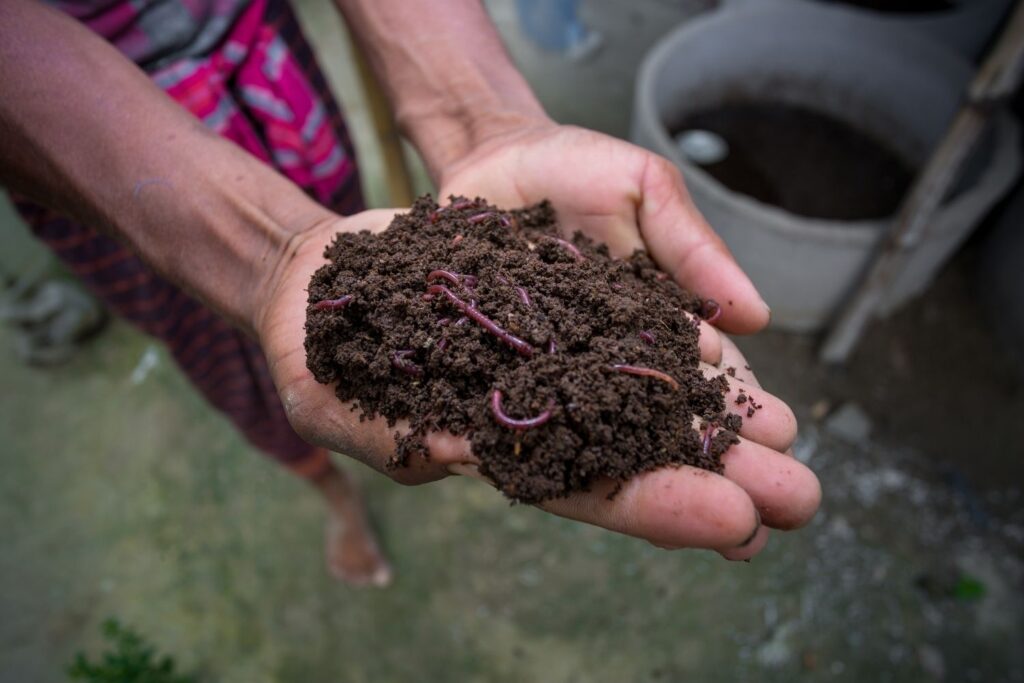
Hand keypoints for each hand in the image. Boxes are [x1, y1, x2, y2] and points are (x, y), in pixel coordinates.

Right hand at [256, 203, 818, 560]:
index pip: (581, 490)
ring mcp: (548, 355)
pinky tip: (735, 348)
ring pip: (643, 389)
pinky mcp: (551, 301)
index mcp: (488, 451)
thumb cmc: (310, 352)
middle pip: (635, 452)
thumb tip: (457, 455)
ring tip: (790, 431)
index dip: (654, 508)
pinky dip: (678, 338)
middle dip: (717, 475)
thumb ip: (388, 433)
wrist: (319, 278)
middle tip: (803, 498)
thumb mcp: (328, 397)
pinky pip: (622, 320)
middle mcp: (534, 411)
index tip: (732, 523)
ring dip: (717, 413)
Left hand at [437, 123, 819, 555]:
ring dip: (665, 489)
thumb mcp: (647, 191)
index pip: (717, 392)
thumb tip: (756, 319)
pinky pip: (529, 424)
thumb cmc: (576, 171)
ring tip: (725, 534)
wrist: (488, 156)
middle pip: (675, 434)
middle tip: (781, 516)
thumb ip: (692, 249)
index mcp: (664, 332)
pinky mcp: (497, 378)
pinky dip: (563, 460)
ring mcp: (557, 380)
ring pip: (612, 446)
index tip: (790, 465)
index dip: (749, 426)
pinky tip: (597, 495)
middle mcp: (615, 371)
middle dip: (728, 473)